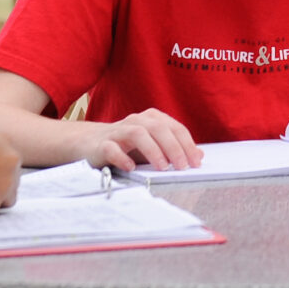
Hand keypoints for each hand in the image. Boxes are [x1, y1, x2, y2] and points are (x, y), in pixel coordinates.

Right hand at [81, 108, 201, 171]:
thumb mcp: (153, 147)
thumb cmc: (126, 146)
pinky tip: (131, 167)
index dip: (187, 144)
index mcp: (151, 119)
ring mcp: (118, 131)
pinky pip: (112, 148)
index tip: (196, 163)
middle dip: (173, 147)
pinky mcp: (101, 144)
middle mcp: (136, 121)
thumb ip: (175, 149)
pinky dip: (122, 157)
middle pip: (158, 128)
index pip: (174, 128)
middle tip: (182, 166)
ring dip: (152, 150)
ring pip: (137, 133)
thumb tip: (199, 155)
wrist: (88, 143)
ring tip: (162, 167)